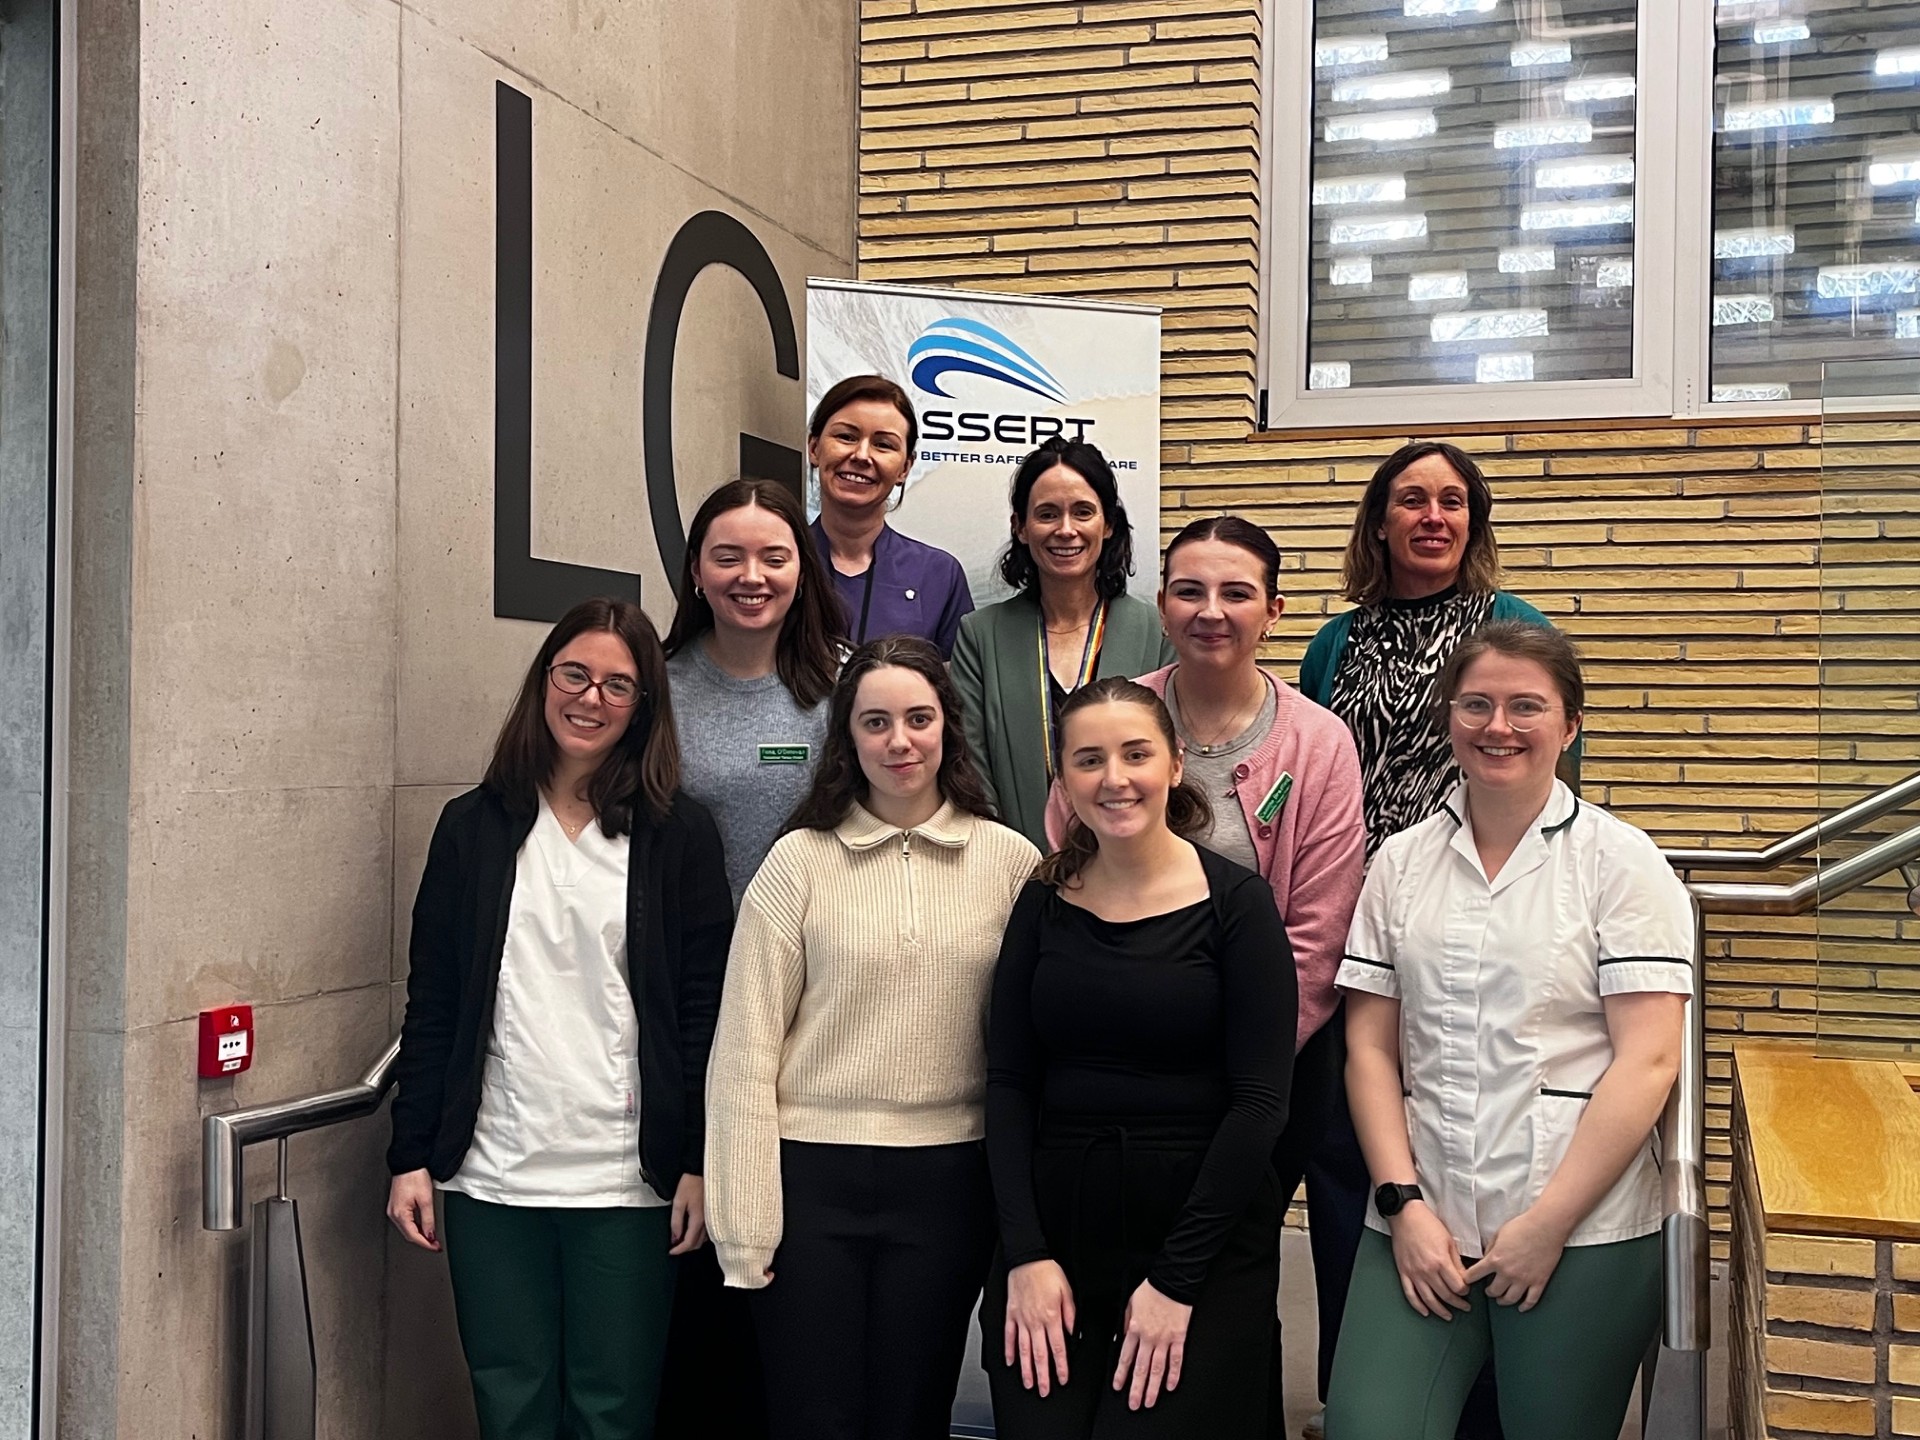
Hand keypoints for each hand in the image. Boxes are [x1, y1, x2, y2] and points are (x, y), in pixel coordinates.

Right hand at [386, 1170, 439, 1250]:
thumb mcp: (426, 1199)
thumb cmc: (415, 1176)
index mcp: (400, 1214)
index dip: (426, 1244)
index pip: (413, 1236)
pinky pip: (405, 1222)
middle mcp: (394, 1214)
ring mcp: (393, 1210)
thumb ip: (428, 1220)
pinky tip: (422, 1228)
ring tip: (431, 1239)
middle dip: (423, 1241)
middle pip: (409, 1234)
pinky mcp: (396, 1206)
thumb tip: (430, 1235)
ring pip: (407, 1229)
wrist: (408, 1162)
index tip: (435, 1247)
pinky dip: (415, 1227)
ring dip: (419, 1235)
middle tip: (435, 1245)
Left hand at [668, 1175, 705, 1254]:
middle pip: (697, 1243)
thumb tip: (675, 1237)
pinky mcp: (713, 1213)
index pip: (689, 1242)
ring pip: (704, 1239)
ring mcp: (712, 1218)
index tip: (671, 1252)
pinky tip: (693, 1231)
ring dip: (693, 1242)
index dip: (679, 1250)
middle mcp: (707, 1221)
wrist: (701, 1171)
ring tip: (682, 1239)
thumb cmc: (690, 1184)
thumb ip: (676, 1221)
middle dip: (685, 1248)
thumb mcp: (678, 1202)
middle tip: (675, 1246)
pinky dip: (700, 1236)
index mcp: (698, 1220)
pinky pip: (708, 1231)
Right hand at [1004, 1260, 1075, 1396]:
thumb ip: (1071, 1315)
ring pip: (1024, 1350)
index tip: (1062, 1379)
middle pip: (1039, 1354)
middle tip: (1045, 1391)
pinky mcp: (1011, 1314)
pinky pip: (1009, 1336)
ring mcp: (1021, 1319)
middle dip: (1043, 1375)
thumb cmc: (1047, 1272)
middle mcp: (1035, 1321)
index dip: (1061, 1366)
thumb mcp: (1067, 1291)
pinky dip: (1009, 1350)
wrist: (1027, 1258)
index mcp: (1051, 1317)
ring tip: (1029, 1384)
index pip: (1058, 1348)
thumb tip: (1074, 1334)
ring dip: (1026, 1369)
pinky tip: (1011, 1362)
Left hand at [1111, 1280, 1189, 1409]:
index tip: (1118, 1387)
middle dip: (1136, 1388)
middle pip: (1141, 1368)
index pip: (1126, 1357)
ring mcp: (1165, 1339)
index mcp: (1134, 1328)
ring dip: (1153, 1388)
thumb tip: (1119, 1338)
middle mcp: (1149, 1337)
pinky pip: (1176, 1360)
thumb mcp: (1130, 1303)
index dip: (1121, 1373)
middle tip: (1134, 1404)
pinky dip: (1174, 1374)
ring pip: (1157, 1369)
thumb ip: (1125, 1322)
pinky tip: (1170, 1386)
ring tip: (1150, 1402)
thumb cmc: (1151, 1290)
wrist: (1172, 1281)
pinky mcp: (1179, 1338)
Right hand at [1388, 1203, 1468, 1318]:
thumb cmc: (1428, 1224)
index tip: (1467, 1291)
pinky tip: (1425, 1312)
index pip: (1457, 1286)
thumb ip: (1456, 1262)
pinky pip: (1410, 1294)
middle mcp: (1427, 1271)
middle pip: (1445, 1295)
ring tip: (1448, 1316)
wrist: (1405, 1215)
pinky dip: (1418, 1305)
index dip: (1465, 1291)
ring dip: (1440, 1310)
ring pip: (1429, 1299)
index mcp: (1441, 1261)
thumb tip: (1464, 1278)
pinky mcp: (1403, 1272)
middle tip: (1464, 1307)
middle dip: (1458, 1303)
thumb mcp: (1449, 1241)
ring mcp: (1414, 1273)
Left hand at [1463, 1206, 1569, 1311]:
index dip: (1468, 1279)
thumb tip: (1486, 1260)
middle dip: (1488, 1292)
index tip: (1467, 1281)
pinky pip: (1531, 1300)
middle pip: (1493, 1291)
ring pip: (1510, 1299)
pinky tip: (1521, 1307)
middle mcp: (1508, 1273)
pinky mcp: (1539, 1282)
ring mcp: (1524, 1279)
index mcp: (1495, 1259)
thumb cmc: (1522, 1226)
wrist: (1546, 1227)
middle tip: (1488, 1290)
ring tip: (1501, 1299)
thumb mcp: (1498, 1234)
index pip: (1474, 1275)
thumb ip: (1490, 1249)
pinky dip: (1525, 1306)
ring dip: (1503, 1301)